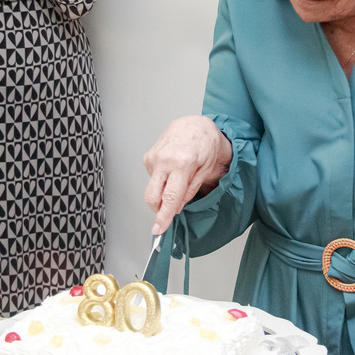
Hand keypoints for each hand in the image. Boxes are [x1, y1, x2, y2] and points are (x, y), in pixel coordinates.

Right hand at [143, 115, 232, 234]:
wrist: (195, 124)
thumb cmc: (205, 143)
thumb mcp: (206, 168)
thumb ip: (190, 190)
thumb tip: (177, 207)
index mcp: (182, 163)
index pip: (170, 198)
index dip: (163, 217)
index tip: (158, 229)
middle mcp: (164, 160)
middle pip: (152, 196)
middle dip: (158, 209)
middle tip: (169, 211)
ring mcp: (154, 157)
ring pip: (152, 188)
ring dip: (163, 191)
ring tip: (178, 177)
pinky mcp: (148, 156)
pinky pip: (152, 177)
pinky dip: (161, 180)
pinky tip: (171, 170)